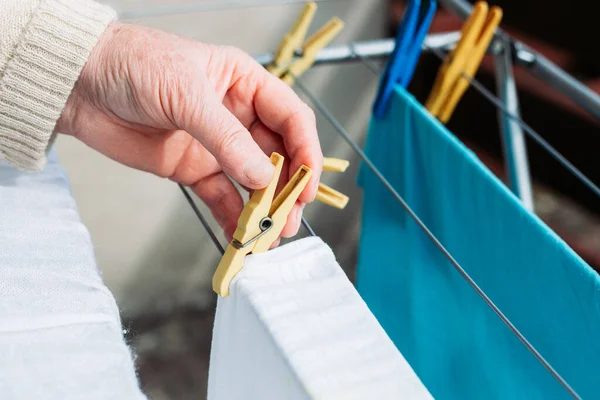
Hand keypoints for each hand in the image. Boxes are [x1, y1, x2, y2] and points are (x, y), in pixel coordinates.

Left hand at [57, 22, 322, 241]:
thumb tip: (262, 177)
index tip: (307, 184)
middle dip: (286, 189)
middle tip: (287, 220)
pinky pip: (221, 196)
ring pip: (252, 181)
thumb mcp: (186, 94)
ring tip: (269, 236)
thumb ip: (226, 138)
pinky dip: (232, 217)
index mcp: (245, 84)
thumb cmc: (133, 65)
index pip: (291, 119)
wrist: (80, 84)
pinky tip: (240, 236)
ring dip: (263, 209)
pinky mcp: (193, 169)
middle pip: (277, 156)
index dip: (306, 152)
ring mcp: (216, 145)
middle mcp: (238, 116)